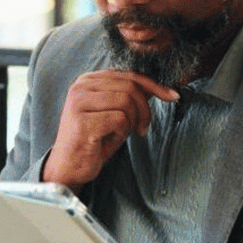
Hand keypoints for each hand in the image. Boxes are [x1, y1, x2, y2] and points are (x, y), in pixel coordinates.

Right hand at [43, 71, 178, 191]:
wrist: (69, 168)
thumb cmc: (93, 141)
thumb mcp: (114, 113)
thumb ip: (130, 97)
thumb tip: (159, 88)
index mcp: (88, 80)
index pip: (129, 74)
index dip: (154, 85)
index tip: (173, 96)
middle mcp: (81, 87)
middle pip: (130, 86)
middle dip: (144, 109)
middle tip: (143, 128)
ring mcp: (79, 103)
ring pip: (126, 101)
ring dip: (132, 121)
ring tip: (122, 134)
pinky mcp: (82, 121)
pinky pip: (120, 119)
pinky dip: (122, 132)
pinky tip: (109, 140)